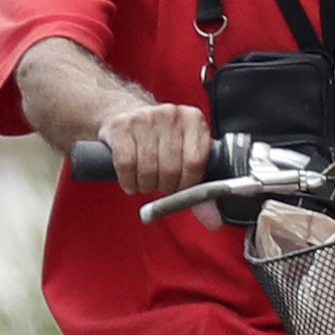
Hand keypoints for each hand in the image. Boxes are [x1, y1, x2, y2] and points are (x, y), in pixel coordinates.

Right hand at [95, 100, 213, 197]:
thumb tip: (213, 220)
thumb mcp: (185, 154)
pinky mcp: (121, 127)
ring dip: (145, 185)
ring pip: (148, 169)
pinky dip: (128, 181)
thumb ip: (201, 188)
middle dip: (165, 186)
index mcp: (194, 119)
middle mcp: (171, 114)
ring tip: (146, 182)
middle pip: (170, 168)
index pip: (195, 162)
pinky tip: (131, 181)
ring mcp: (145, 118)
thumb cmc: (160, 139)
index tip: (180, 187)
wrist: (128, 114)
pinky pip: (126, 165)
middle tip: (161, 184)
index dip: (186, 183)